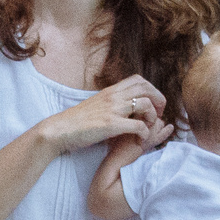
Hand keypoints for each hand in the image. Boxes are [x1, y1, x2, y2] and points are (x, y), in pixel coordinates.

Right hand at [37, 76, 164, 156]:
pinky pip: (138, 125)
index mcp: (110, 91)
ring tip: (150, 127)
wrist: (60, 130)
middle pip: (147, 88)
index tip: (153, 103)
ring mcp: (112, 110)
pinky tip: (140, 138)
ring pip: (145, 104)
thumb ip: (111, 102)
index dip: (152, 90)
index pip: (139, 80)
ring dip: (153, 116)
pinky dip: (145, 132)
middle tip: (159, 114)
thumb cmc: (76, 121)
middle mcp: (113, 97)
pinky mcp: (111, 125)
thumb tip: (124, 104)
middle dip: (159, 100)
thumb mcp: (96, 105)